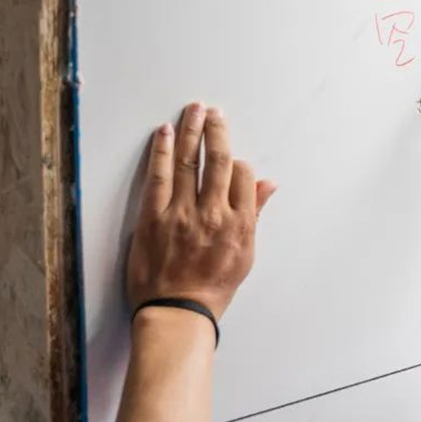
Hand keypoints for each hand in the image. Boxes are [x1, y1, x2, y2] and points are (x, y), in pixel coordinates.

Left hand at [127, 103, 276, 319]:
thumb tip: (267, 184)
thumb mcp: (246, 253)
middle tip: (213, 111)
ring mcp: (181, 214)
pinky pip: (158, 177)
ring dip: (190, 131)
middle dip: (216, 130)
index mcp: (239, 224)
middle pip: (217, 160)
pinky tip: (164, 133)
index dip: (239, 163)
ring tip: (192, 110)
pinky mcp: (153, 218)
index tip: (233, 159)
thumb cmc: (213, 287)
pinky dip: (161, 152)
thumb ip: (254, 214)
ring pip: (188, 162)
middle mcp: (212, 214)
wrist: (178, 311)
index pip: (243, 176)